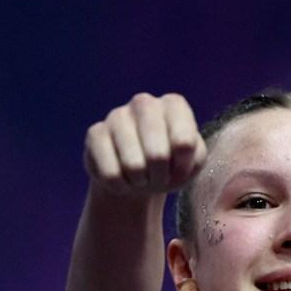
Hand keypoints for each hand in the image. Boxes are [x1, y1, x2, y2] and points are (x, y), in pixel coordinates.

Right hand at [83, 92, 206, 194]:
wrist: (137, 175)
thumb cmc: (170, 166)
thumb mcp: (192, 163)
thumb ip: (195, 157)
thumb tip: (181, 150)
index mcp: (174, 105)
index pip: (184, 143)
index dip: (183, 167)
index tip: (180, 168)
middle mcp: (144, 103)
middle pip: (158, 156)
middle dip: (160, 176)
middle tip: (158, 177)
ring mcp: (117, 115)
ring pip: (133, 166)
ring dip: (140, 182)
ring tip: (141, 177)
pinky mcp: (95, 134)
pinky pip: (110, 174)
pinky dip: (121, 186)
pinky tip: (122, 178)